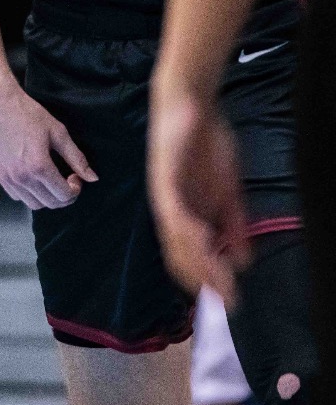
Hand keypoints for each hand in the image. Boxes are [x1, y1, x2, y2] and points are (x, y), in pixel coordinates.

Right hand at [0, 77, 96, 208]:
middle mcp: (22, 176)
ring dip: (47, 198)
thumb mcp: (57, 132)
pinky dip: (29, 194)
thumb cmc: (28, 113)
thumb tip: (93, 178)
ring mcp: (7, 177)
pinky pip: (17, 196)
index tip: (75, 176)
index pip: (64, 194)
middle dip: (64, 196)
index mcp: (39, 166)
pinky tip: (33, 178)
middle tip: (67, 180)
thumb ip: (76, 158)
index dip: (76, 189)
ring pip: (33, 204)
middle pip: (50, 203)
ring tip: (50, 180)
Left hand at [148, 90, 249, 304]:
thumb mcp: (227, 190)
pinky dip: (187, 229)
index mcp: (184, 213)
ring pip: (175, 238)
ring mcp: (164, 193)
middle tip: (229, 299)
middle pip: (180, 254)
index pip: (188, 256)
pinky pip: (172, 209)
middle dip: (205, 279)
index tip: (228, 298)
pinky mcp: (162, 177)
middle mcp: (169, 208)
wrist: (190, 104)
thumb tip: (242, 259)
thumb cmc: (207, 145)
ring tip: (218, 281)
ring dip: (198, 261)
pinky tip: (203, 241)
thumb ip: (233, 222)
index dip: (207, 278)